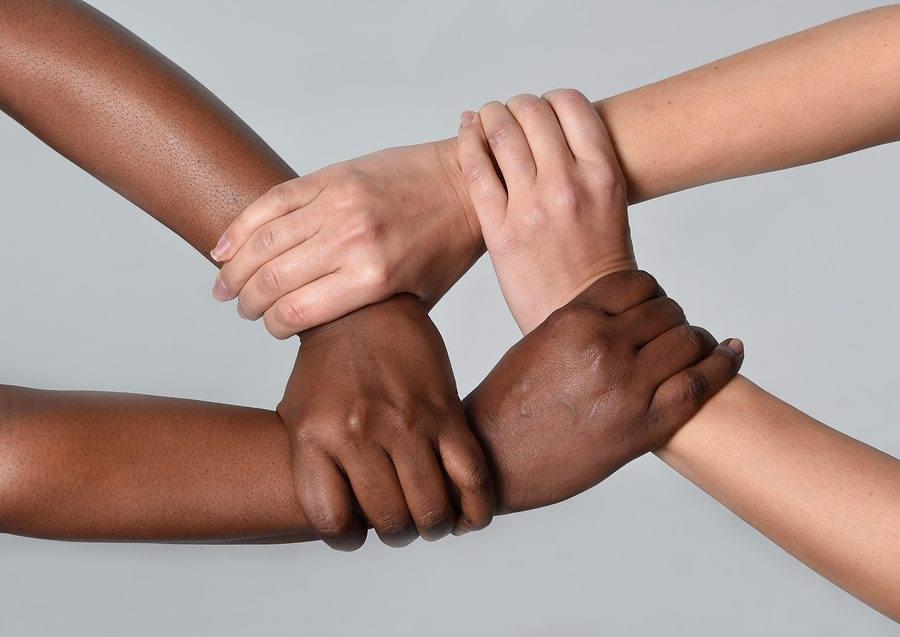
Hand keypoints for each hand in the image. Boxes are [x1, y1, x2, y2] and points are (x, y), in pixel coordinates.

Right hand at [210, 142, 480, 337]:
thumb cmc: (445, 246)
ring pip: (263, 241)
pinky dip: (241, 225)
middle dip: (247, 301)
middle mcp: (352, 240)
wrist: (465, 185)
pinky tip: (224, 246)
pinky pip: (273, 202)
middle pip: (271, 279)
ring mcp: (338, 204)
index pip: (296, 312)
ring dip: (233, 267)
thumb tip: (315, 328)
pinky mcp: (332, 177)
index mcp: (374, 278)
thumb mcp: (416, 296)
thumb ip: (366, 312)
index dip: (273, 326)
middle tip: (241, 308)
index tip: (272, 328)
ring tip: (224, 285)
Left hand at [277, 295, 492, 549]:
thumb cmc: (326, 368)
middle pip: (389, 519)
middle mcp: (359, 432)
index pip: (332, 520)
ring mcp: (405, 422)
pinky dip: (474, 508)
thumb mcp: (297, 415)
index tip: (357, 531)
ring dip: (434, 524)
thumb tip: (341, 521)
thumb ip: (312, 469)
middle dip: (397, 531)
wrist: (363, 308)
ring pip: (431, 507)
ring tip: (432, 518)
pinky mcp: (444, 411)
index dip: (348, 537)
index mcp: (315, 437)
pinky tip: (469, 515)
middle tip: (402, 523)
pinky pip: (470, 476)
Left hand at [457, 89, 633, 332]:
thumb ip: (584, 167)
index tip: (541, 108)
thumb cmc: (597, 263)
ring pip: (501, 132)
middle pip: (532, 112)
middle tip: (508, 114)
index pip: (571, 104)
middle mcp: (568, 183)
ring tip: (485, 119)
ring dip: (490, 116)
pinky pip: (476, 169)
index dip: (550, 99)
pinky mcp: (500, 229)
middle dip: (516, 106)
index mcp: (602, 174)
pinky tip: (467, 134)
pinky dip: (468, 142)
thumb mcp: (608, 204)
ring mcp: (532, 205)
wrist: (583, 315)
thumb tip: (550, 132)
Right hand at [466, 270, 743, 512]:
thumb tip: (628, 313)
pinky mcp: (643, 425)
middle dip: (673, 319)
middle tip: (670, 335)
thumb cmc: (510, 402)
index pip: (636, 283)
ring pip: (689, 339)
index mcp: (573, 318)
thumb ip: (583, 320)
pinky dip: (723, 363)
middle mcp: (603, 345)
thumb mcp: (539, 341)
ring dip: (697, 340)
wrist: (497, 458)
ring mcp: (626, 385)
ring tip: (696, 348)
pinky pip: (700, 383)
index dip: (651, 292)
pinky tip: (732, 352)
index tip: (653, 306)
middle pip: (667, 310)